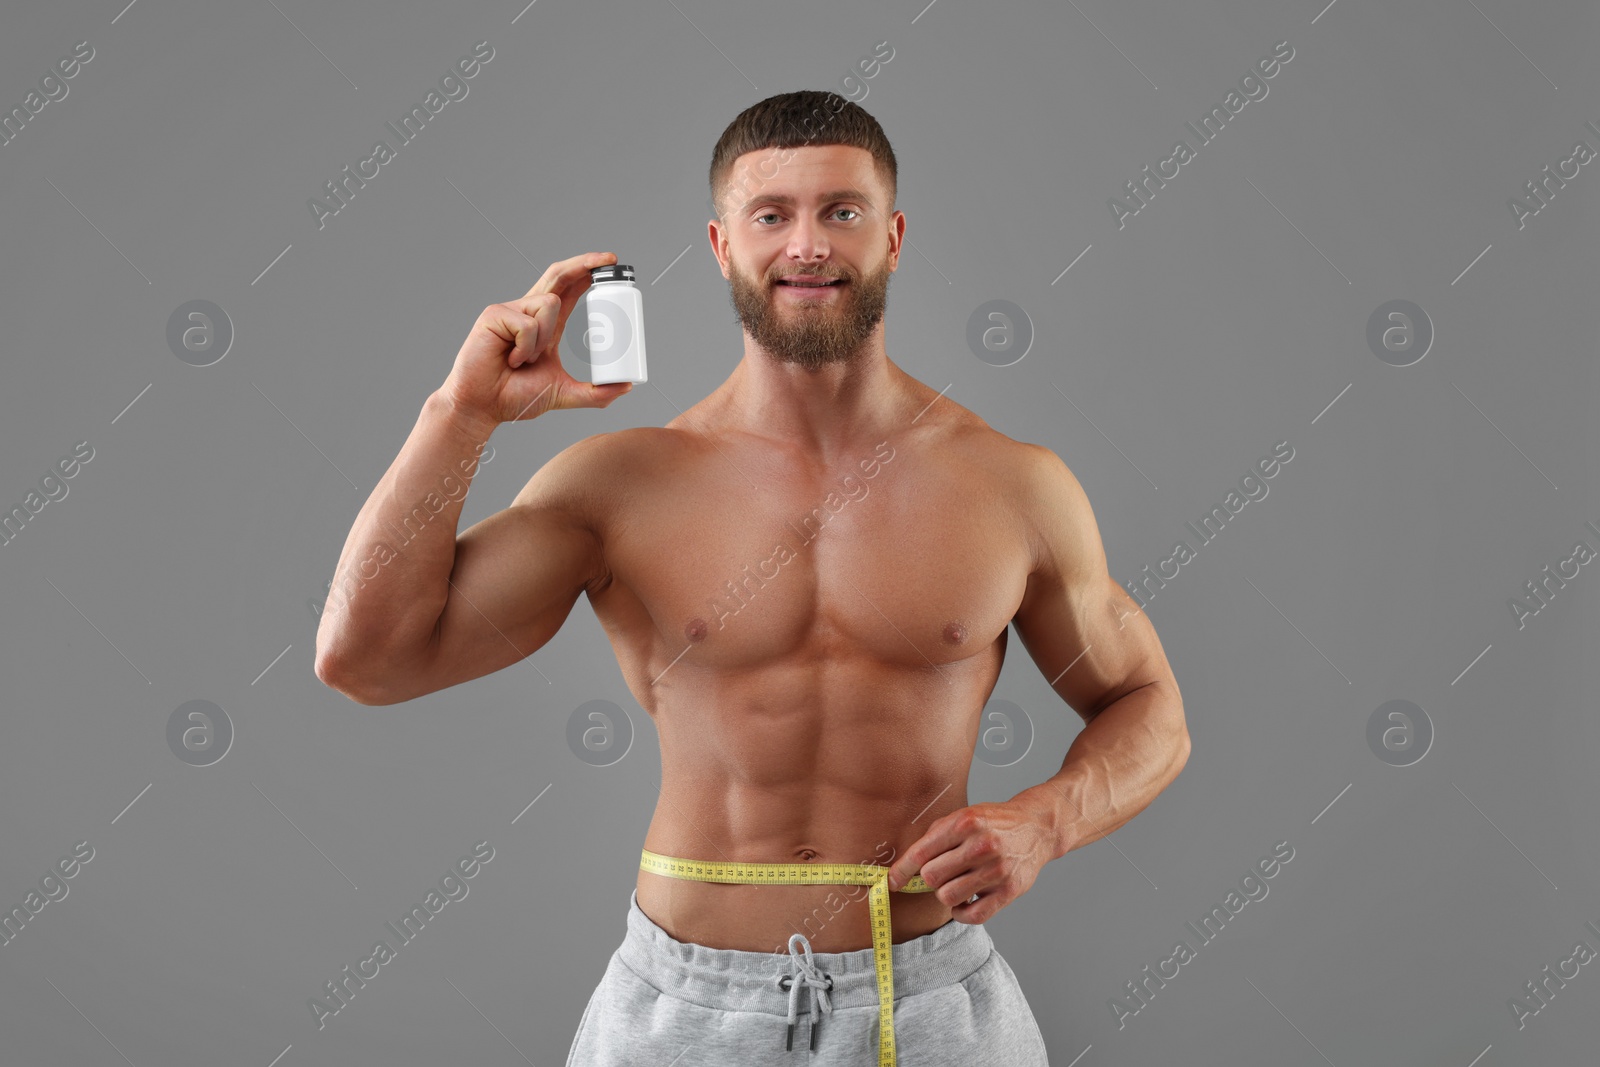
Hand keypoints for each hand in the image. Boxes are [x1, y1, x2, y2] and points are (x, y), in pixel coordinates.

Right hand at [440, 251, 632, 425]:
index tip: (611, 263)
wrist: (482, 407)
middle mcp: (528, 311)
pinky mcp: (494, 315)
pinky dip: (525, 347)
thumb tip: (625, 386)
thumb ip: (594, 393)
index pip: (569, 290)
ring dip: (544, 337)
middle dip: (584, 262)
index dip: (587, 273)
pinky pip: (528, 323)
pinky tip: (509, 359)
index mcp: (545, 324)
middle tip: (609, 259)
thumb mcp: (562, 393)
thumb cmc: (514, 398)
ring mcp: (510, 310)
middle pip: (558, 275)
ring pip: (549, 303)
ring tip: (524, 360)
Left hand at [885, 801, 1054, 923]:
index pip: (921, 854)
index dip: (901, 871)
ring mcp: (996, 870)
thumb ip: (936, 836)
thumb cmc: (995, 823)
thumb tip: (906, 866)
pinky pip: (972, 915)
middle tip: (939, 873)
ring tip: (955, 883)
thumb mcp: (964, 815)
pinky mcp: (1008, 891)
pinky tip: (964, 901)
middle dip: (929, 879)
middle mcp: (981, 846)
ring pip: (948, 897)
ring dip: (945, 894)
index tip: (891, 882)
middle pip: (932, 877)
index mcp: (965, 823)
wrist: (1037, 827)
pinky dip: (961, 912)